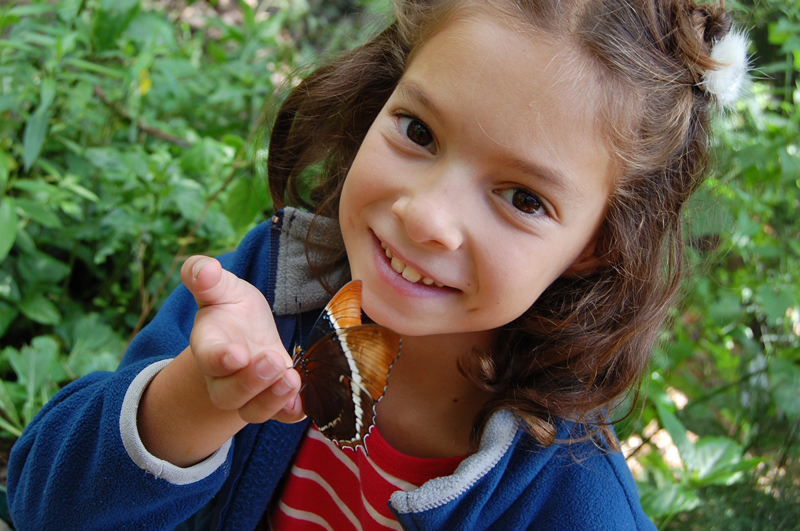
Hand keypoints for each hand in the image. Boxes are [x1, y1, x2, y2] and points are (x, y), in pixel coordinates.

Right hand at [181, 255, 304, 423]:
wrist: (247, 333)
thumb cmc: (232, 309)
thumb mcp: (221, 289)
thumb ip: (207, 279)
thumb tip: (203, 268)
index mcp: (209, 346)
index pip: (208, 358)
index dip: (220, 359)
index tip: (236, 354)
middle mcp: (225, 378)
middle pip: (228, 394)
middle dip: (250, 382)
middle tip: (272, 361)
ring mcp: (250, 393)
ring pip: (253, 410)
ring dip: (272, 399)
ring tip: (291, 380)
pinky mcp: (274, 399)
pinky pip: (280, 415)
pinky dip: (290, 412)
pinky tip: (303, 403)